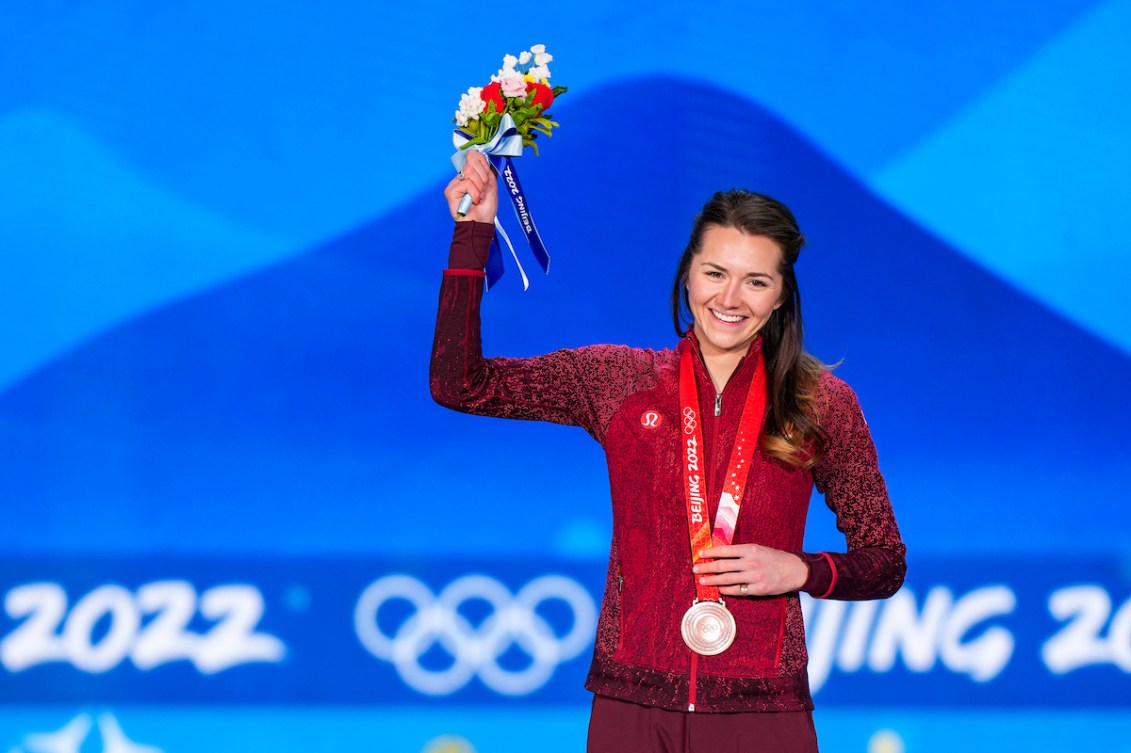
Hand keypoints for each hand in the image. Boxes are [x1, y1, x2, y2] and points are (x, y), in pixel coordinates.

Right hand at [444, 150, 497, 222]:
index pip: (473, 157)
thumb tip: (478, 155)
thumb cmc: (486, 208)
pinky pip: (466, 183)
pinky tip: (473, 201)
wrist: (481, 223)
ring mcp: (455, 183)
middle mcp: (461, 177)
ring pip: (469, 172)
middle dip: (482, 178)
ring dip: (479, 187)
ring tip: (478, 197)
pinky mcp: (450, 191)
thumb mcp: (491, 185)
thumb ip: (486, 170)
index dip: (482, 162)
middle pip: (472, 164)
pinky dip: (473, 193)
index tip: (486, 174)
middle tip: (482, 191)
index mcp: (471, 175)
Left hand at [692, 543, 808, 597]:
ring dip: (713, 580)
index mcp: (750, 549)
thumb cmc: (774, 558)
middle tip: (695, 569)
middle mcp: (751, 562)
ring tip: (703, 581)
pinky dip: (727, 590)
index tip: (700, 555)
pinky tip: (720, 589)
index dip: (710, 553)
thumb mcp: (758, 549)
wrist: (794, 570)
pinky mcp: (758, 589)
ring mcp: (754, 576)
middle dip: (706, 568)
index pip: (724, 550)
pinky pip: (737, 590)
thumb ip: (741, 552)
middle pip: (722, 565)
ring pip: (727, 579)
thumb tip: (721, 554)